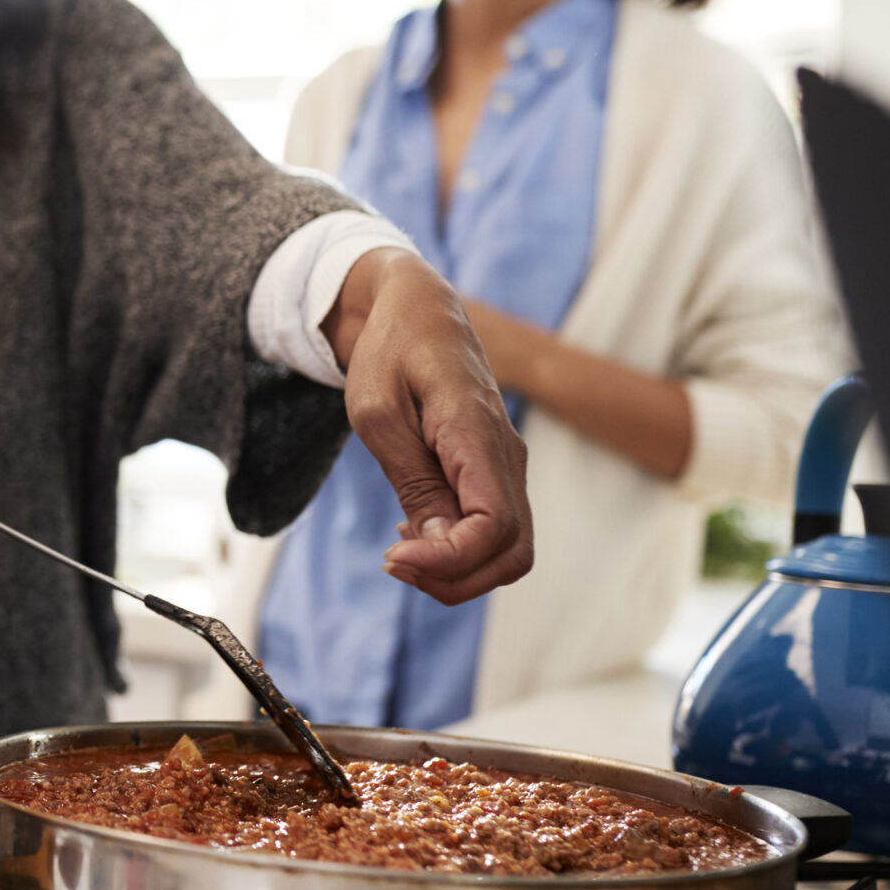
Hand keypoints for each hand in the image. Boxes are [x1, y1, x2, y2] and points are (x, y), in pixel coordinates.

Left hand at [324, 250, 532, 604]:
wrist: (419, 309)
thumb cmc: (392, 352)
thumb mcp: (378, 412)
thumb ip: (413, 480)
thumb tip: (439, 546)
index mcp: (477, 435)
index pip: (494, 527)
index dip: (448, 561)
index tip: (393, 558)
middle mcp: (507, 456)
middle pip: (512, 553)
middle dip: (456, 580)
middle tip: (394, 564)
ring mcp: (508, 465)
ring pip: (510, 549)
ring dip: (458, 570)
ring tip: (401, 553)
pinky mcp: (495, 472)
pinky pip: (496, 529)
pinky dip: (460, 550)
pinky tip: (415, 535)